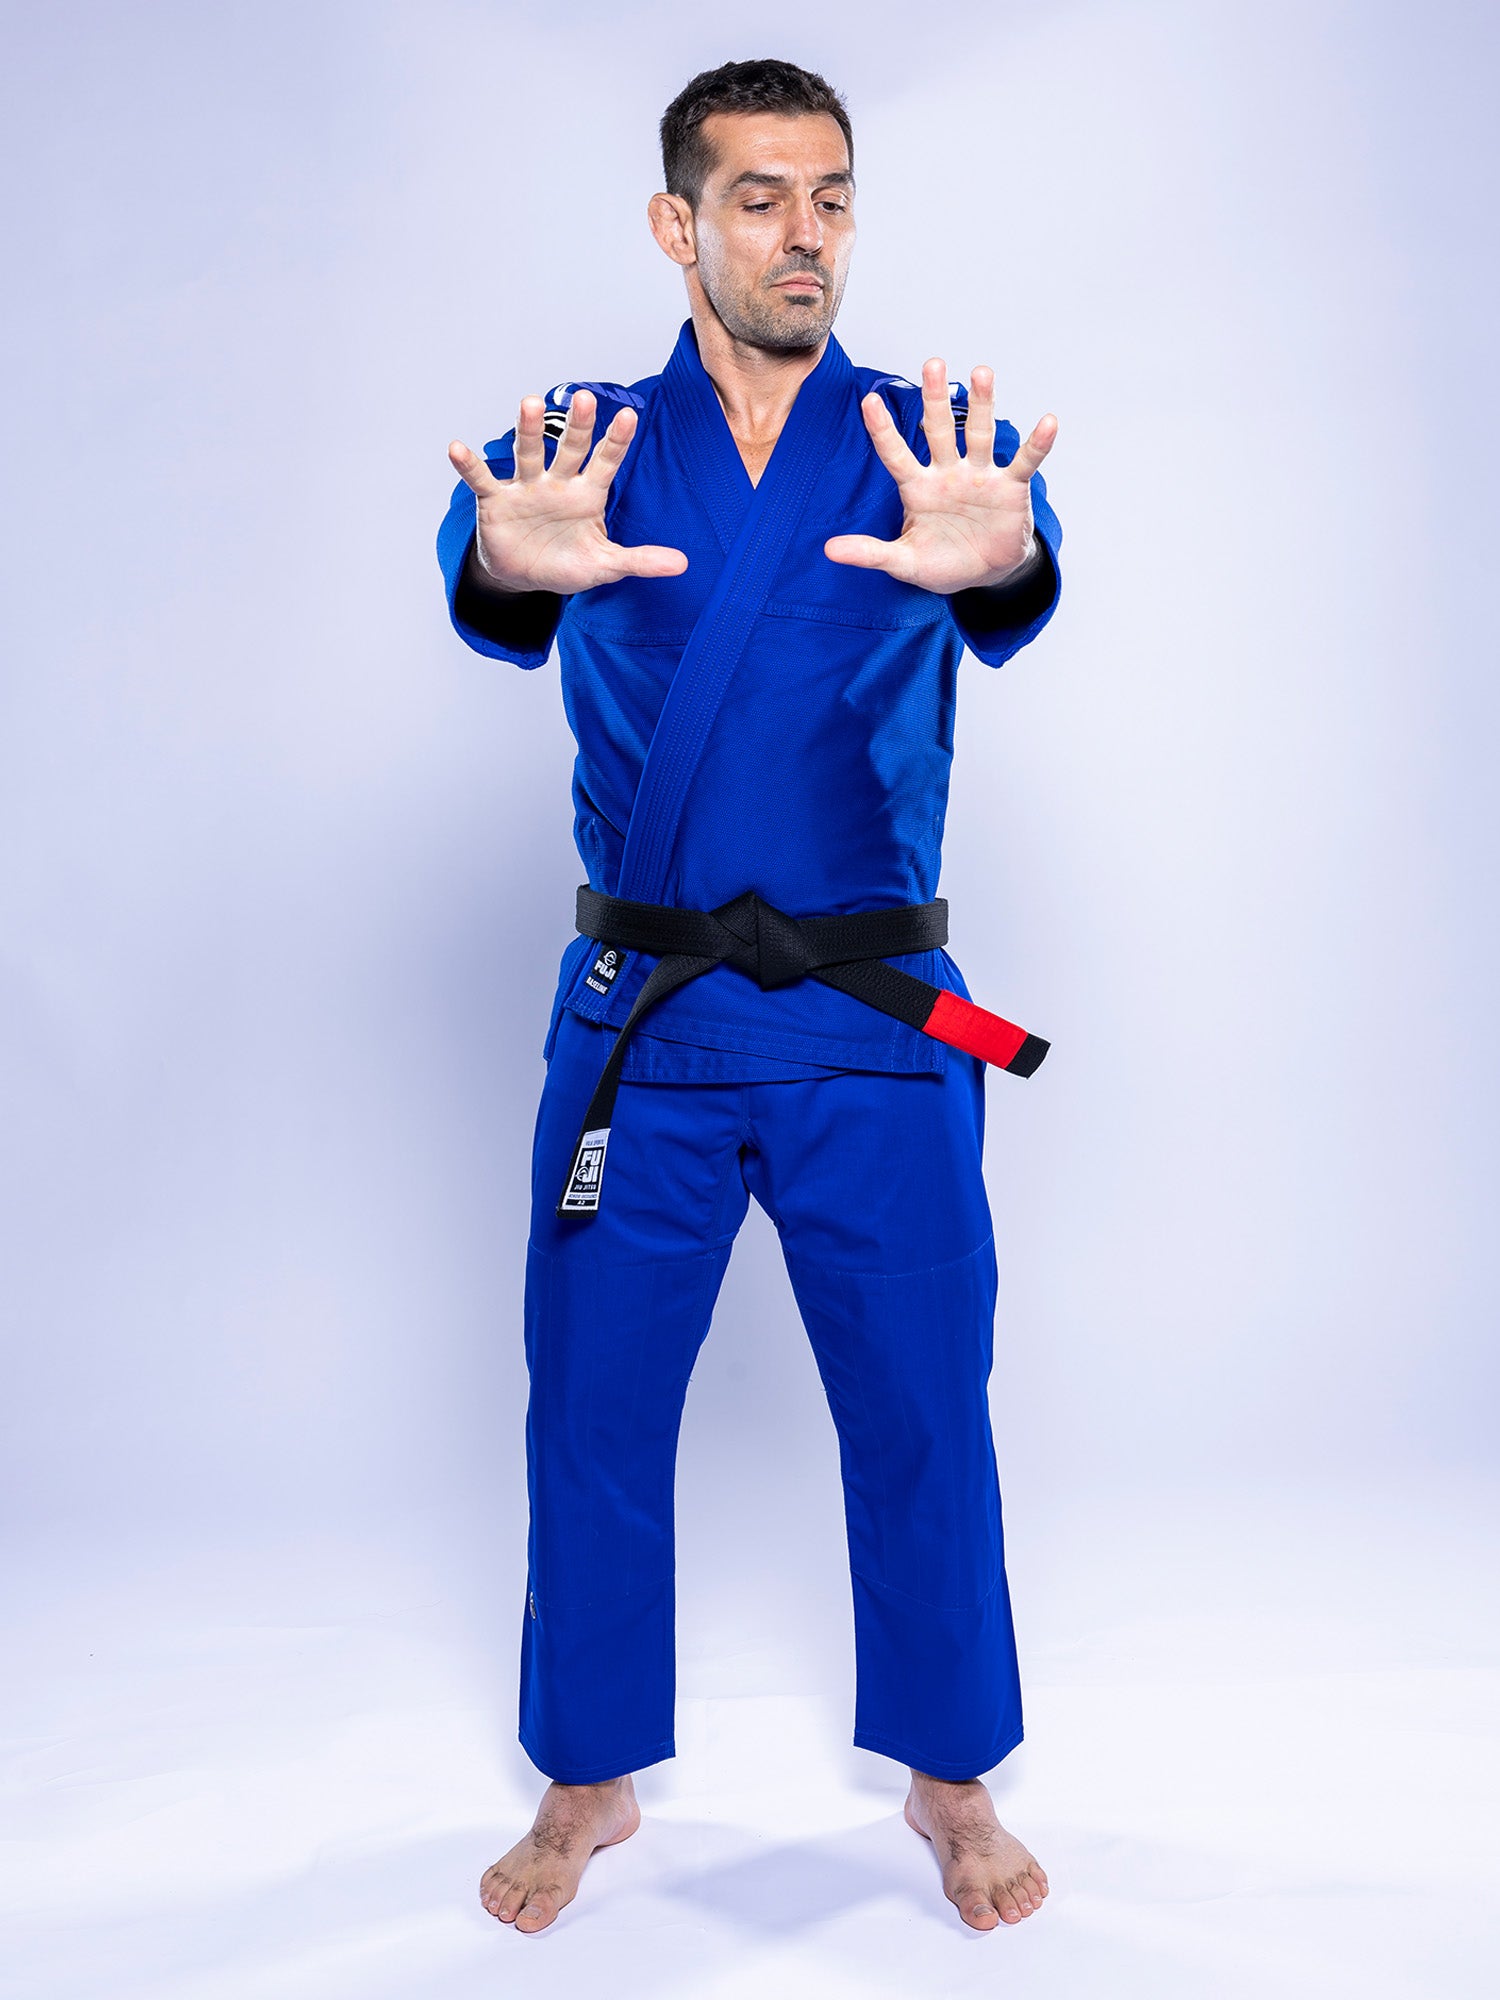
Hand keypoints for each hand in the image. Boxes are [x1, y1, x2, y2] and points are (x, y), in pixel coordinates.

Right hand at [447, 390, 686, 595]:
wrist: (523, 577)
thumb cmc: (565, 563)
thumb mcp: (604, 565)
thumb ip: (640, 560)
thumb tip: (682, 564)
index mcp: (587, 493)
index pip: (605, 461)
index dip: (616, 441)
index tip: (629, 415)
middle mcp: (557, 482)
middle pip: (570, 449)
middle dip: (577, 426)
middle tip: (584, 398)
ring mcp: (526, 488)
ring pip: (528, 454)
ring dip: (529, 430)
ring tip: (531, 403)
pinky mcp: (496, 502)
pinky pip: (481, 480)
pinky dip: (468, 466)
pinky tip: (456, 448)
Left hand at [824, 358, 1056, 592]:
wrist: (984, 573)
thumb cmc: (942, 561)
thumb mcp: (903, 562)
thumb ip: (870, 553)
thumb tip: (830, 550)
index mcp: (918, 487)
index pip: (896, 454)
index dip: (883, 430)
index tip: (868, 401)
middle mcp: (948, 472)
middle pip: (939, 429)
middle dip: (935, 398)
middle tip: (932, 363)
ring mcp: (980, 476)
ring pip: (980, 434)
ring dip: (983, 404)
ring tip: (982, 373)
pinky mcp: (1010, 488)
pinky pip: (1025, 462)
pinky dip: (1038, 444)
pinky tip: (1048, 422)